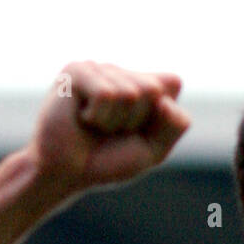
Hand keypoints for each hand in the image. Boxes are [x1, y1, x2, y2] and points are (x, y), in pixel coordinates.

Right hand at [28, 61, 191, 193]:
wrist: (67, 174)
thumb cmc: (108, 161)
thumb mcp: (154, 149)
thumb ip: (176, 123)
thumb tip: (174, 83)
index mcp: (141, 83)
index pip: (173, 84)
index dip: (159, 118)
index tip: (135, 132)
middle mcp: (121, 71)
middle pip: (152, 89)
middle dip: (136, 120)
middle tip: (111, 131)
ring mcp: (98, 68)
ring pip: (129, 93)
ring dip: (113, 121)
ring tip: (94, 126)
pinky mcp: (76, 71)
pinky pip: (106, 94)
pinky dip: (97, 116)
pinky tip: (81, 118)